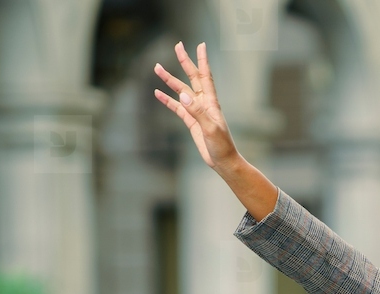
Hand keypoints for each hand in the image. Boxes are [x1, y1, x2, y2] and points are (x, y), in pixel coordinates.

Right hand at [153, 41, 240, 172]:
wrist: (223, 161)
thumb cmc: (222, 146)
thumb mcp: (210, 128)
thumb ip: (197, 112)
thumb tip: (182, 95)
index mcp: (211, 102)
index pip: (205, 76)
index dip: (202, 61)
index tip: (200, 45)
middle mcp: (204, 103)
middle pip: (192, 78)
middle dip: (185, 62)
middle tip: (177, 46)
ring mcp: (197, 112)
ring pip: (181, 91)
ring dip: (170, 80)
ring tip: (157, 68)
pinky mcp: (191, 122)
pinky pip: (177, 107)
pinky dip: (167, 100)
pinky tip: (157, 93)